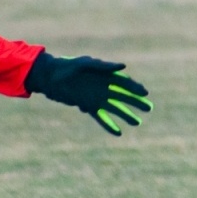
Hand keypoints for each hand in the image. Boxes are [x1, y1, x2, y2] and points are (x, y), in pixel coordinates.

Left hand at [24, 53, 152, 135]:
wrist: (47, 77)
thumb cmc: (66, 67)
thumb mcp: (84, 64)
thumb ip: (103, 66)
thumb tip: (124, 67)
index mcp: (105, 75)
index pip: (125, 82)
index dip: (135, 88)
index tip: (145, 93)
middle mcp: (103, 87)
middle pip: (123, 96)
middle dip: (136, 102)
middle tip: (149, 108)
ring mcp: (96, 98)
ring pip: (115, 108)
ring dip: (126, 115)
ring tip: (138, 123)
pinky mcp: (87, 106)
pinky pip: (101, 117)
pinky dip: (109, 124)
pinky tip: (118, 133)